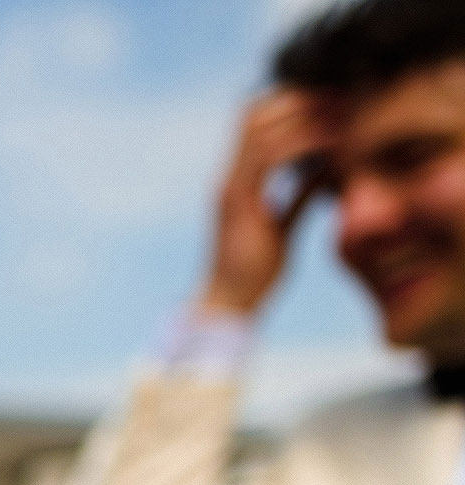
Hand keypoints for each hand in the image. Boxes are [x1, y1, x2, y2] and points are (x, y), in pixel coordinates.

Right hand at [199, 91, 337, 317]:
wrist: (231, 301)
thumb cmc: (256, 271)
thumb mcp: (285, 225)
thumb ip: (299, 196)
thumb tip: (323, 173)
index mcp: (237, 180)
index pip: (255, 123)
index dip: (289, 104)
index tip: (328, 103)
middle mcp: (229, 177)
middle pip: (253, 113)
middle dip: (296, 100)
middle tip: (337, 99)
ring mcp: (231, 186)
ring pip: (260, 127)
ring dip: (302, 115)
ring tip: (338, 114)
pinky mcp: (239, 200)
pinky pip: (270, 157)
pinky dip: (302, 142)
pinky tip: (331, 143)